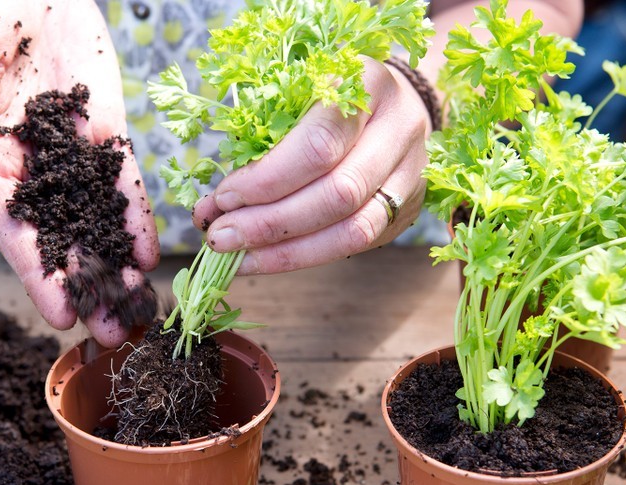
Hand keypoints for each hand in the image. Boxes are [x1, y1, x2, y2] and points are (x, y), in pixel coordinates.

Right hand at [0, 0, 158, 345]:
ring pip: (98, 222)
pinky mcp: (106, 136)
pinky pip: (123, 183)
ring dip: (118, 266)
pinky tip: (151, 254)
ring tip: (141, 310)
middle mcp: (34, 174)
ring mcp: (73, 158)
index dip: (37, 275)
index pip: (16, 232)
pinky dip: (136, 218)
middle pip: (63, 241)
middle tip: (113, 335)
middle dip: (88, 287)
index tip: (60, 314)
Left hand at [191, 57, 431, 274]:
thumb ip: (260, 142)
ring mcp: (411, 173)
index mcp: (366, 83)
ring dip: (287, 251)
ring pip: (354, 229)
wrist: (393, 100)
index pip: (318, 145)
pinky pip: (357, 244)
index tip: (223, 198)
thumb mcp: (294, 95)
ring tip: (238, 257)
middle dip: (271, 223)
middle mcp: (399, 129)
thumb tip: (214, 207)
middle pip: (339, 193)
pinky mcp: (408, 209)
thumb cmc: (326, 96)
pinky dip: (305, 256)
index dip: (267, 179)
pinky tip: (265, 259)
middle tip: (221, 237)